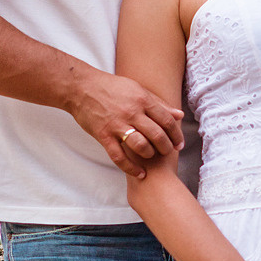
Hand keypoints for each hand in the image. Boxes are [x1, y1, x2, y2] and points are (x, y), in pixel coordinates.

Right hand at [67, 70, 183, 177]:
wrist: (82, 87)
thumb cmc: (111, 87)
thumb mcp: (137, 89)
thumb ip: (158, 103)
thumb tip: (179, 115)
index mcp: (142, 100)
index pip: (166, 120)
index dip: (176, 134)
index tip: (179, 143)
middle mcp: (132, 112)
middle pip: (157, 134)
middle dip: (166, 147)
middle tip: (168, 152)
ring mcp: (117, 125)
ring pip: (141, 146)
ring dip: (150, 154)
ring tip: (151, 156)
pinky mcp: (104, 135)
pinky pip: (119, 156)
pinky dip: (131, 168)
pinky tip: (139, 173)